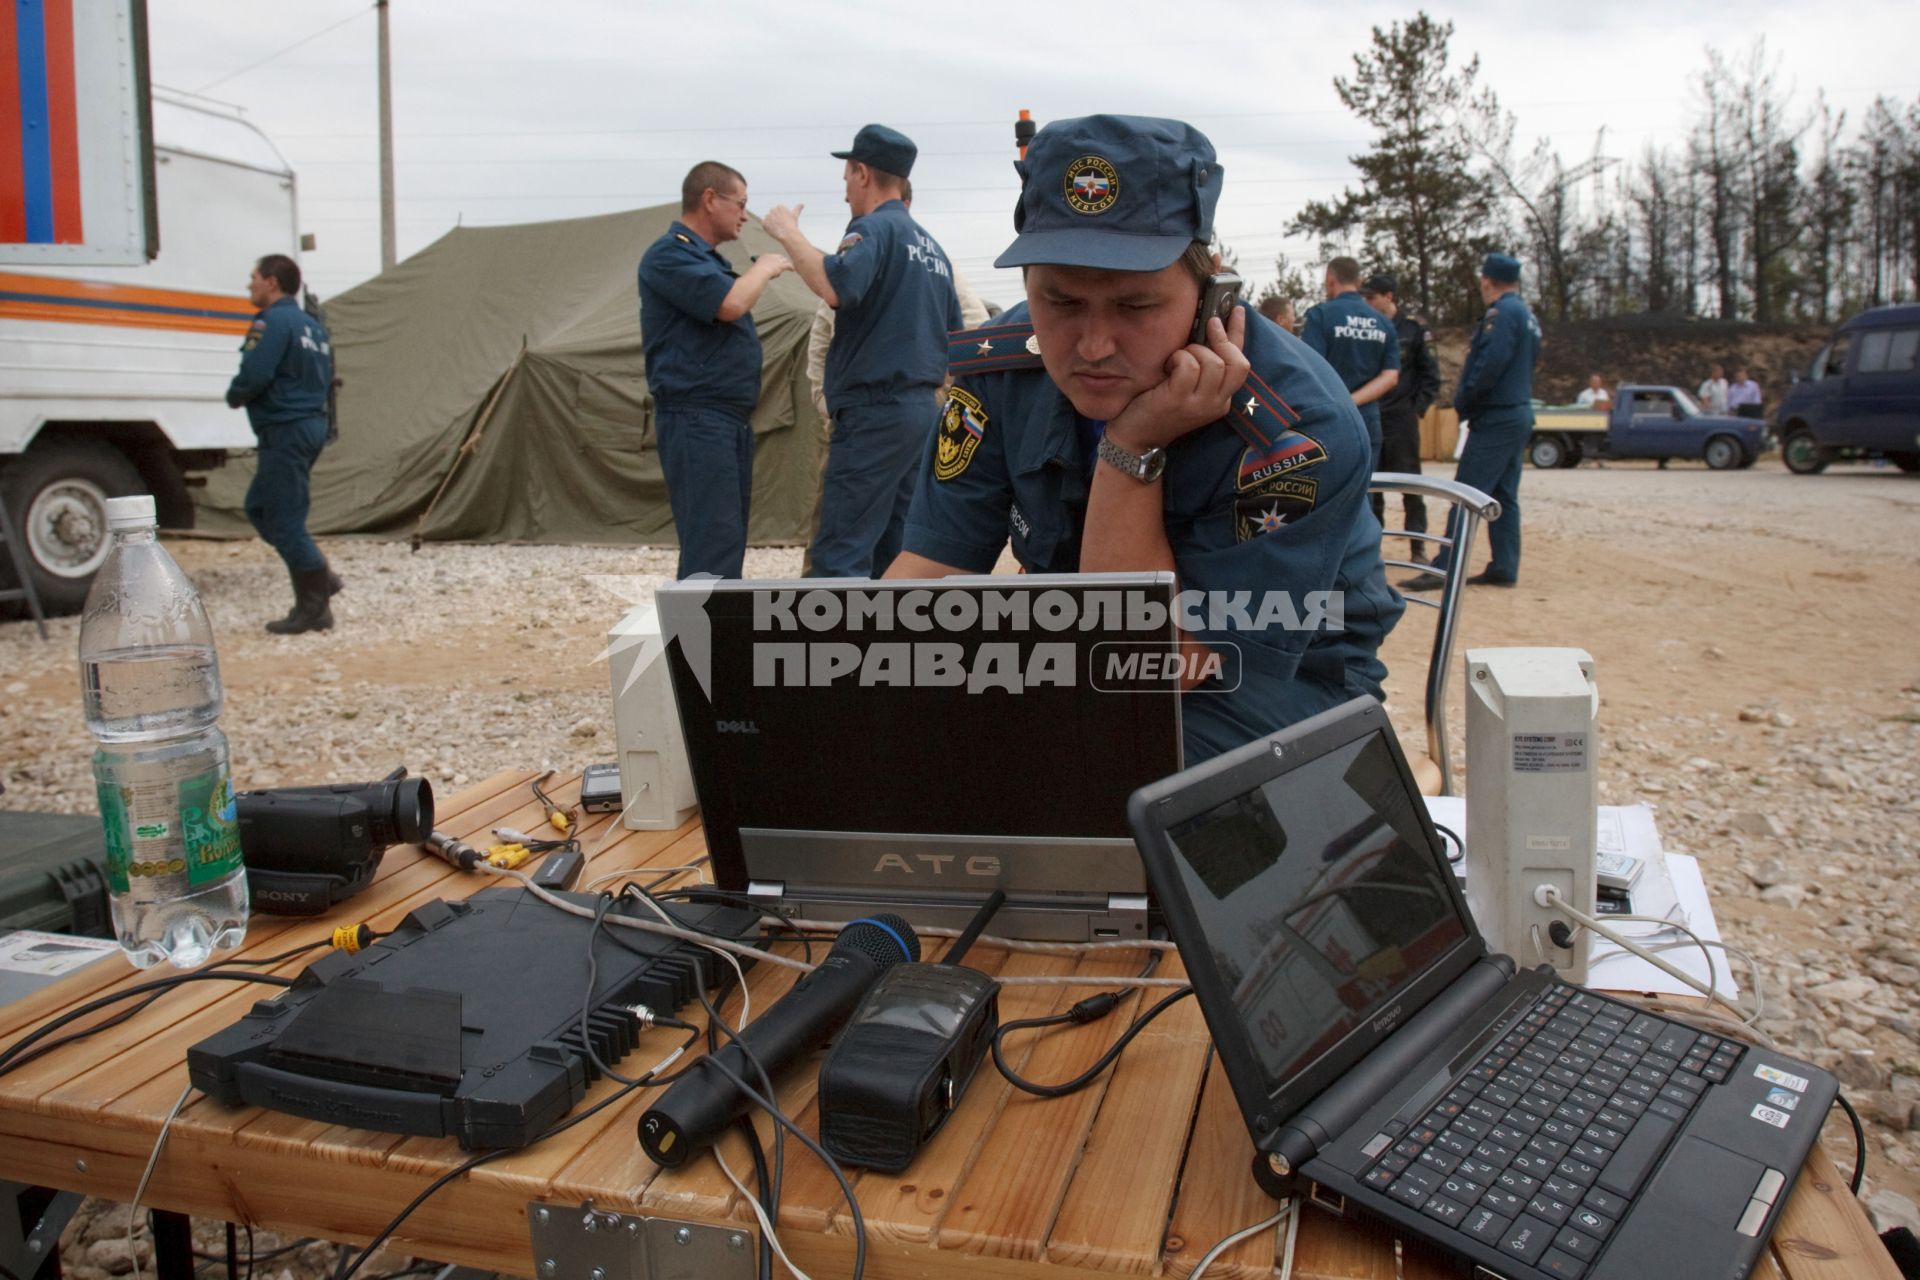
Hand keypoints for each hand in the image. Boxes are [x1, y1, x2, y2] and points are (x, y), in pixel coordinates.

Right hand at [754, 252, 792, 277]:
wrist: (760, 273)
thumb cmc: (757, 274)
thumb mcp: (758, 271)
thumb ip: (762, 271)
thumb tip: (764, 275)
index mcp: (765, 256)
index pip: (772, 257)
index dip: (775, 260)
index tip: (776, 263)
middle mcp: (772, 256)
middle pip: (779, 257)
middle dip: (782, 261)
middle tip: (784, 264)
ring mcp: (777, 260)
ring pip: (785, 261)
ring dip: (787, 264)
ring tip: (790, 267)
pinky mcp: (781, 265)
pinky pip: (788, 265)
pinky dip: (791, 268)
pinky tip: (793, 270)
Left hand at [761, 203, 803, 244]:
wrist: (788, 234)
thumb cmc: (792, 225)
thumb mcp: (795, 215)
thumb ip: (797, 208)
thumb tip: (802, 204)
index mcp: (779, 207)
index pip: (778, 212)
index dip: (781, 218)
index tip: (784, 222)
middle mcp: (772, 210)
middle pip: (772, 216)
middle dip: (776, 220)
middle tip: (781, 226)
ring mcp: (768, 216)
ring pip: (768, 220)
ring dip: (771, 224)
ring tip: (777, 229)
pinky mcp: (764, 223)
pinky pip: (764, 225)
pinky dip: (767, 228)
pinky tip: (773, 230)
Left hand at [1105, 307, 1250, 452]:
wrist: (1134, 440)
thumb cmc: (1157, 407)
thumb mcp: (1186, 388)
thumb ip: (1201, 367)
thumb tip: (1207, 328)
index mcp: (1221, 400)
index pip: (1241, 364)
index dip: (1239, 333)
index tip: (1237, 310)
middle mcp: (1216, 404)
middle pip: (1237, 364)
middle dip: (1223, 338)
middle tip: (1209, 325)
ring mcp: (1198, 405)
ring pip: (1214, 362)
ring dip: (1195, 350)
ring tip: (1178, 357)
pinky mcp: (1178, 401)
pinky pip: (1189, 366)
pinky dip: (1178, 358)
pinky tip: (1167, 365)